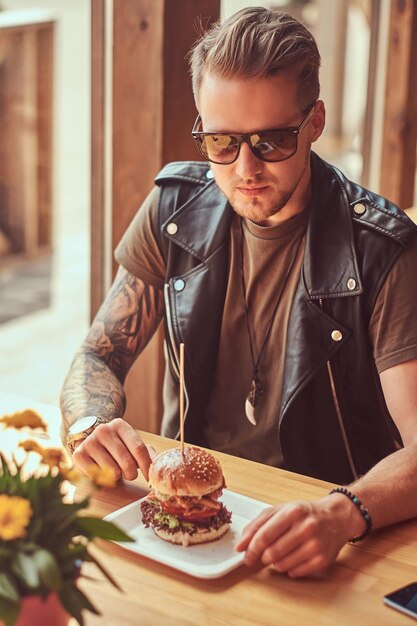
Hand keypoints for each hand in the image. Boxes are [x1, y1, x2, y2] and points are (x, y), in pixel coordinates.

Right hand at [72, 418, 155, 480]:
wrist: (88, 441)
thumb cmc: (115, 446)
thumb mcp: (131, 444)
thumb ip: (146, 453)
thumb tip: (159, 466)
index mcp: (120, 425)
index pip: (139, 448)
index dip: (147, 466)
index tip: (150, 477)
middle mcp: (104, 430)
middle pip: (127, 461)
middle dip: (132, 473)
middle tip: (130, 474)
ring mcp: (90, 441)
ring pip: (113, 471)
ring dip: (117, 476)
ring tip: (114, 469)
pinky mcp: (79, 454)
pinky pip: (97, 475)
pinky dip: (102, 478)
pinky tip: (101, 470)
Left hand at [235, 497, 356, 577]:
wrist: (336, 518)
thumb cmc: (304, 513)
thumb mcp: (280, 510)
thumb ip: (258, 524)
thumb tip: (241, 545)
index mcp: (293, 511)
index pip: (265, 535)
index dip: (251, 548)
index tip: (245, 555)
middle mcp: (306, 527)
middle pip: (272, 553)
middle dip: (263, 557)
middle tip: (263, 554)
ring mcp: (315, 545)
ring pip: (282, 565)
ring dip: (275, 563)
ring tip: (281, 552)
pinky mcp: (322, 560)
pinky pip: (295, 573)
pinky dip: (289, 568)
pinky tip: (294, 557)